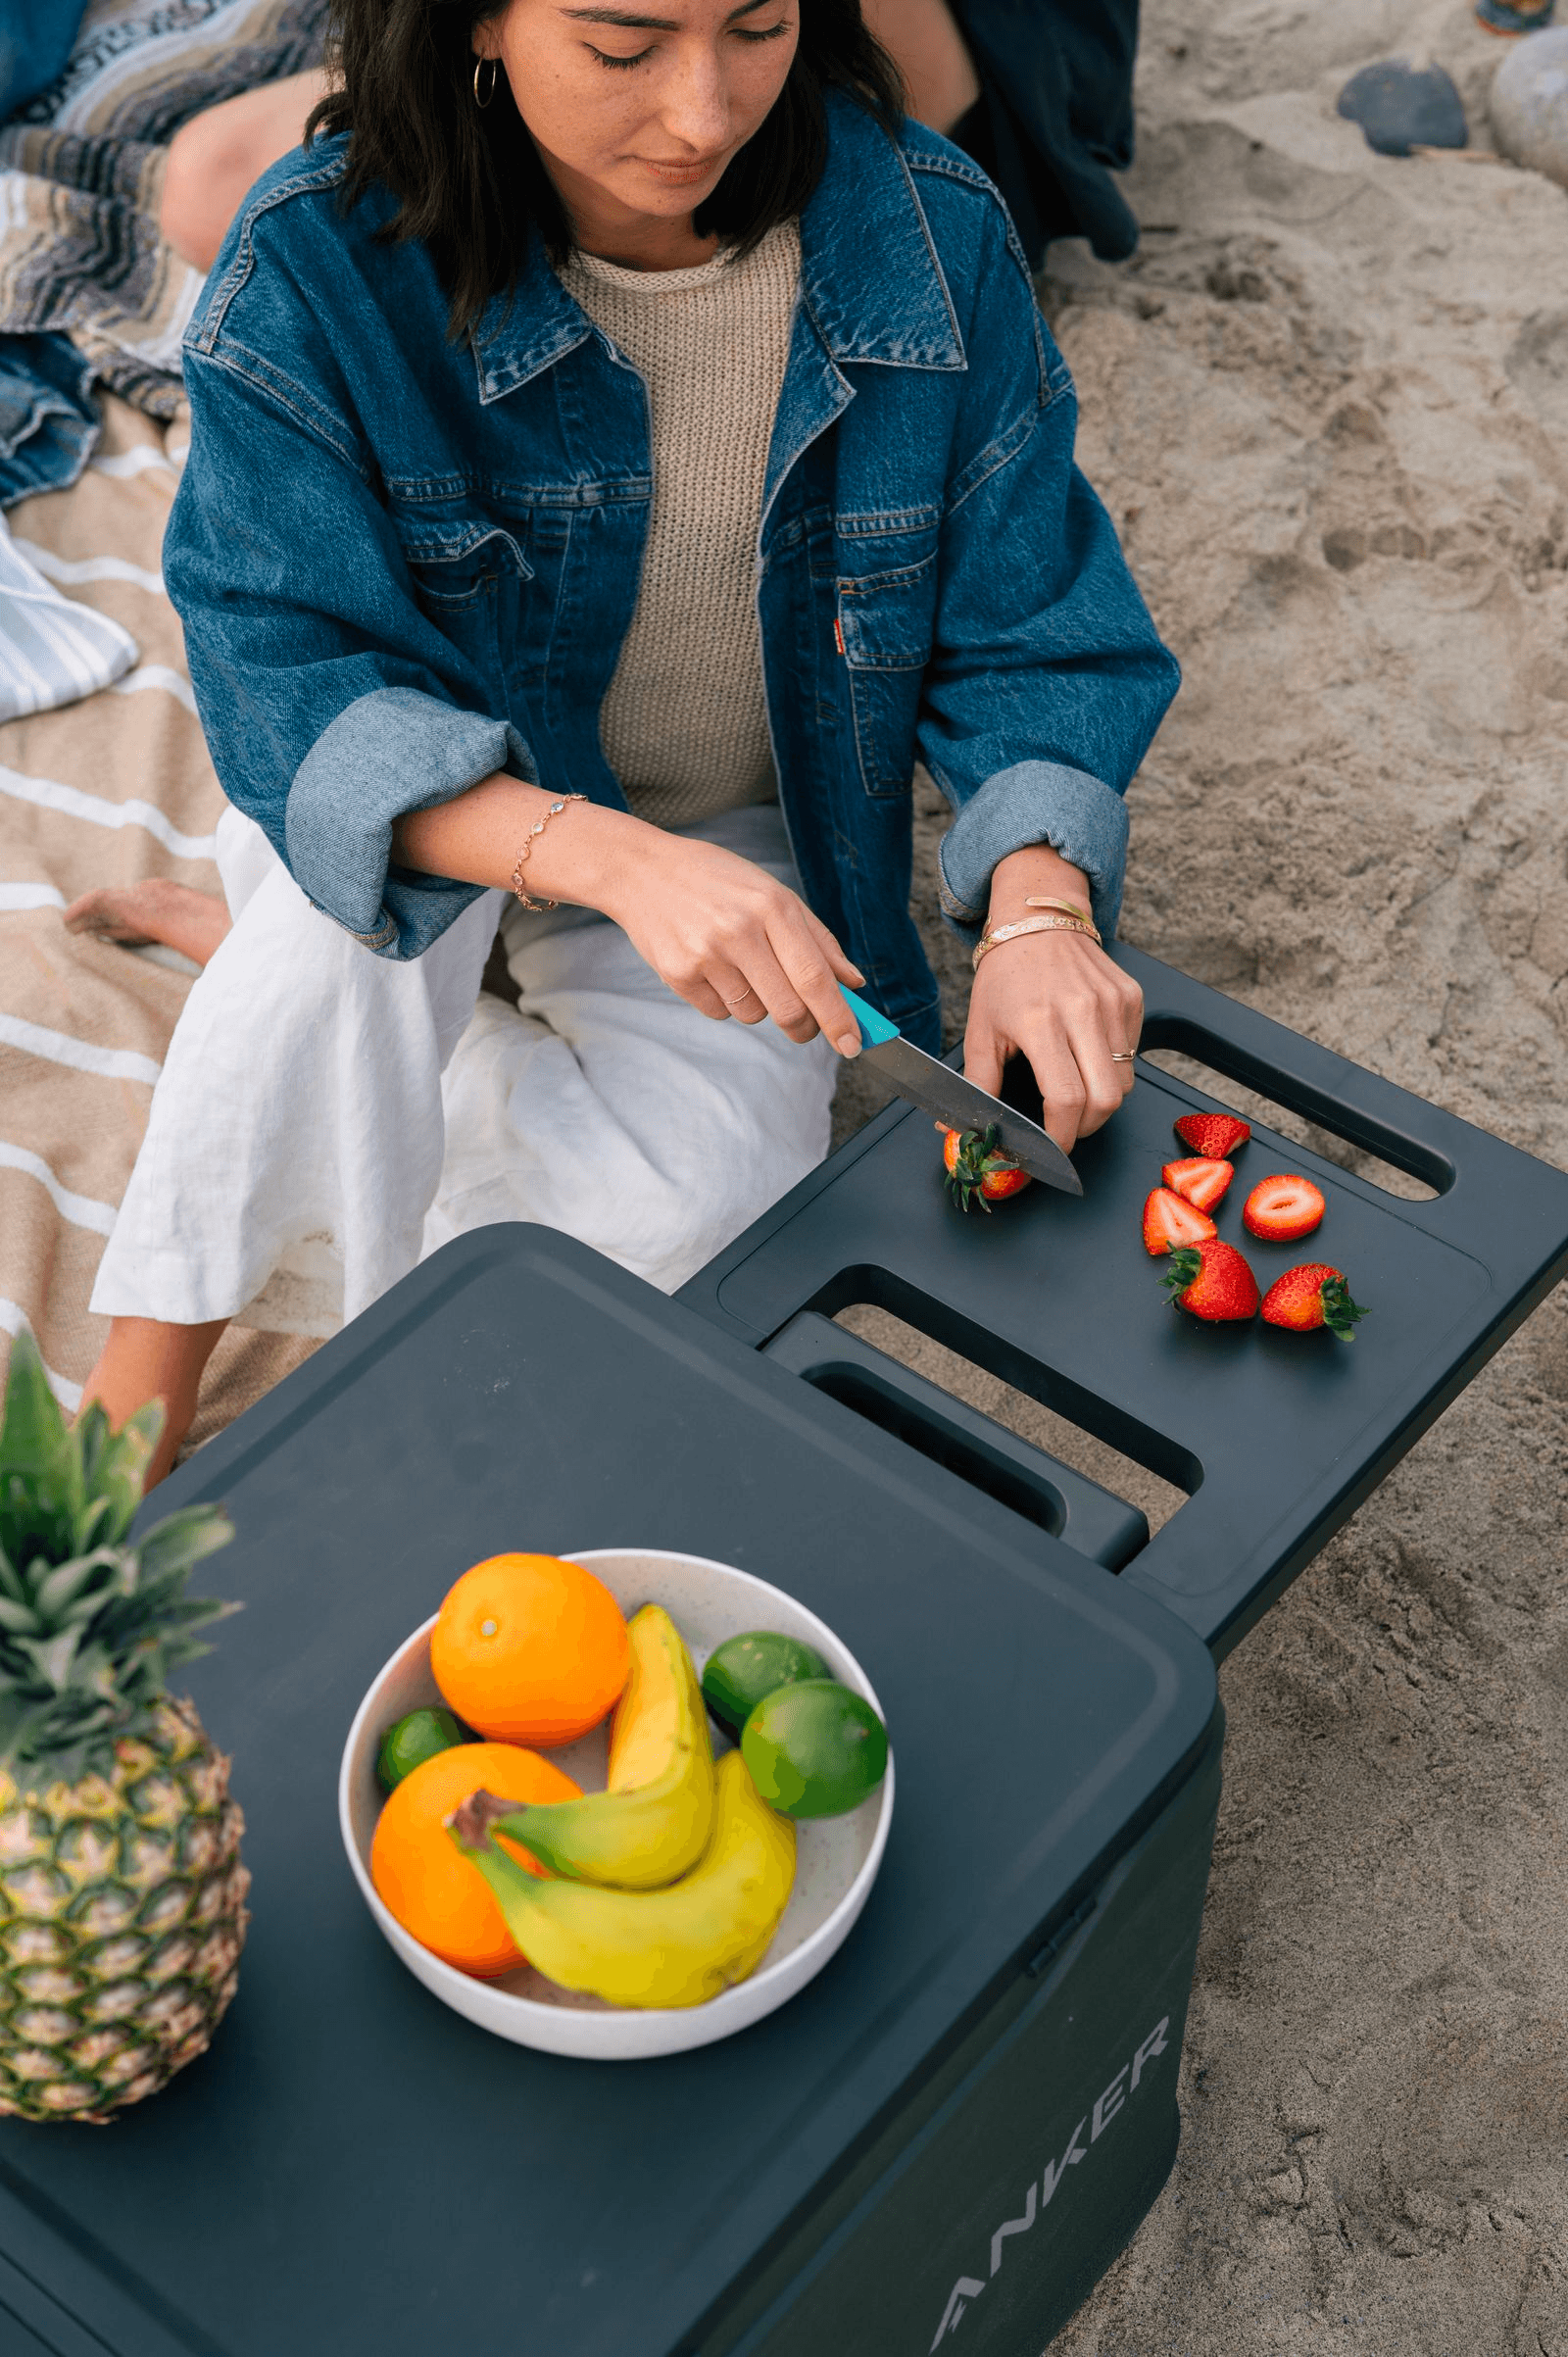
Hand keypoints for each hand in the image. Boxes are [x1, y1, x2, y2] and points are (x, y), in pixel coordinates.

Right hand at [598, 826, 865, 1056]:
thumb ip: (818, 940)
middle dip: (803, 1027)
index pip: (814, 977)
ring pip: (754, 1015)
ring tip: (741, 968)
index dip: (838, 1017)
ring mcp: (706, 955)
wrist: (643, 872)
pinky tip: (713, 968)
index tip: (852, 1043)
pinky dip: (725, 1002)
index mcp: (772, 907)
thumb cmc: (717, 881)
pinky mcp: (678, 974)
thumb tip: (853, 984)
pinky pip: (719, 1013)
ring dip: (759, 1006)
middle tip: (803, 1024)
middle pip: (788, 1009)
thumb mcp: (774, 894)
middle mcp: (739, 931)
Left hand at [965, 844, 1141, 1152]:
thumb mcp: (981, 1030)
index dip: (1061, 1137)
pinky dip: (1112, 1068)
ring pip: (1124, 1082)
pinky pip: (1132, 1053)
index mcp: (1040, 1022)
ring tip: (1074, 1093)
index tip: (1051, 1149)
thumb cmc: (1005, 976)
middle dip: (1085, 1128)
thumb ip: (977, 1084)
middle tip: (1065, 1129)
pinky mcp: (1132, 998)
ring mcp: (1113, 1004)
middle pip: (1105, 1101)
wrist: (1038, 920)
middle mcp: (1083, 1012)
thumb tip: (956, 1129)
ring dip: (1100, 1101)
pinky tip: (1087, 1055)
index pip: (1065, 1099)